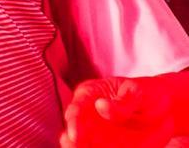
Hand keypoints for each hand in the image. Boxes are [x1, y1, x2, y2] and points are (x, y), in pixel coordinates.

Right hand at [61, 76, 176, 147]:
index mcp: (89, 94)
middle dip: (70, 142)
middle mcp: (88, 114)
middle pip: (73, 130)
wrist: (166, 110)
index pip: (77, 109)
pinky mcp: (106, 145)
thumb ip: (123, 101)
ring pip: (82, 144)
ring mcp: (95, 132)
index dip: (74, 123)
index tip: (75, 137)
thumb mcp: (139, 92)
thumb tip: (100, 106)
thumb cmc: (149, 94)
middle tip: (74, 147)